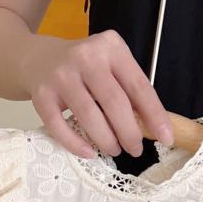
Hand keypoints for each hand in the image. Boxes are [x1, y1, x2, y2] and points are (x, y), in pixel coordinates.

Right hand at [20, 29, 173, 158]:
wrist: (37, 59)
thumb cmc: (83, 69)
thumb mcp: (109, 66)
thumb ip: (127, 89)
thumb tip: (151, 128)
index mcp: (110, 47)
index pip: (138, 86)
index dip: (154, 115)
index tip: (166, 138)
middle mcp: (85, 57)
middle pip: (114, 102)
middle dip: (129, 132)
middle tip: (135, 150)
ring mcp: (61, 76)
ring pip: (88, 116)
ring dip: (105, 140)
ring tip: (114, 150)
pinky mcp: (41, 95)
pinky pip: (60, 126)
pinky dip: (76, 144)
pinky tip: (88, 153)